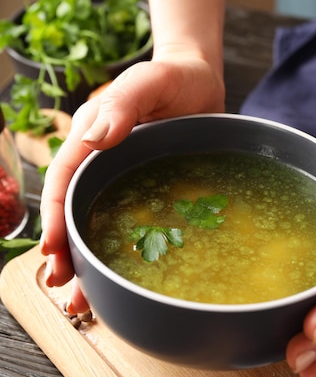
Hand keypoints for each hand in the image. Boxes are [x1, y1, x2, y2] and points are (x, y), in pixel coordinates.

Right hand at [40, 50, 224, 299]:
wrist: (201, 82)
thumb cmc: (174, 76)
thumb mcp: (148, 82)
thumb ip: (122, 104)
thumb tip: (94, 138)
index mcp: (92, 137)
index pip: (64, 179)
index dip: (55, 215)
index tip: (52, 248)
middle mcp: (100, 161)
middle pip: (73, 209)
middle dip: (65, 249)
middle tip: (63, 284)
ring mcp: (121, 178)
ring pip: (96, 222)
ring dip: (87, 260)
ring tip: (82, 299)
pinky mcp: (144, 189)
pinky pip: (127, 222)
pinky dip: (120, 250)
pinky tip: (122, 277)